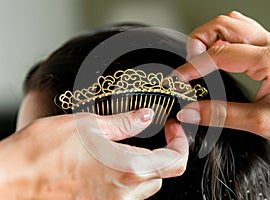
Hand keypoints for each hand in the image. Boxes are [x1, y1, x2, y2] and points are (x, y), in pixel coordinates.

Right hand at [0, 108, 187, 198]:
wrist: (12, 178)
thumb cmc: (44, 151)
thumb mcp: (90, 125)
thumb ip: (125, 122)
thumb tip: (145, 116)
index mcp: (128, 169)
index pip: (175, 161)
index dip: (181, 143)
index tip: (172, 130)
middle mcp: (123, 193)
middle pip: (160, 176)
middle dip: (161, 155)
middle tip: (152, 137)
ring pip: (144, 188)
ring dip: (144, 168)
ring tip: (126, 149)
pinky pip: (124, 195)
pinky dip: (125, 180)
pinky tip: (108, 164)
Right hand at [175, 11, 269, 151]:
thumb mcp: (259, 123)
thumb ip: (220, 115)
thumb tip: (190, 112)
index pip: (219, 53)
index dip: (193, 65)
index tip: (179, 78)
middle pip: (225, 24)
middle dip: (199, 40)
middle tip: (188, 63)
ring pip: (232, 23)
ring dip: (210, 37)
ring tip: (199, 59)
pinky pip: (241, 33)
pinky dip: (222, 40)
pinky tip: (217, 56)